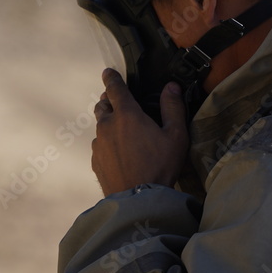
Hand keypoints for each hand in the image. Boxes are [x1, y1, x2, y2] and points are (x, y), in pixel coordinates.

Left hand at [91, 69, 188, 196]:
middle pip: (102, 105)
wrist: (138, 200)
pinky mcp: (96, 161)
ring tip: (121, 131)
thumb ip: (173, 108)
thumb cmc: (160, 167)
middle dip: (109, 100)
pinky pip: (99, 146)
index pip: (116, 89)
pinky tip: (119, 153)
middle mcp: (108, 126)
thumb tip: (171, 87)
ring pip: (100, 127)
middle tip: (117, 102)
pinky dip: (107, 144)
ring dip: (108, 124)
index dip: (112, 78)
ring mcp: (99, 145)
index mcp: (127, 115)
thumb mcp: (176, 136)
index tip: (108, 72)